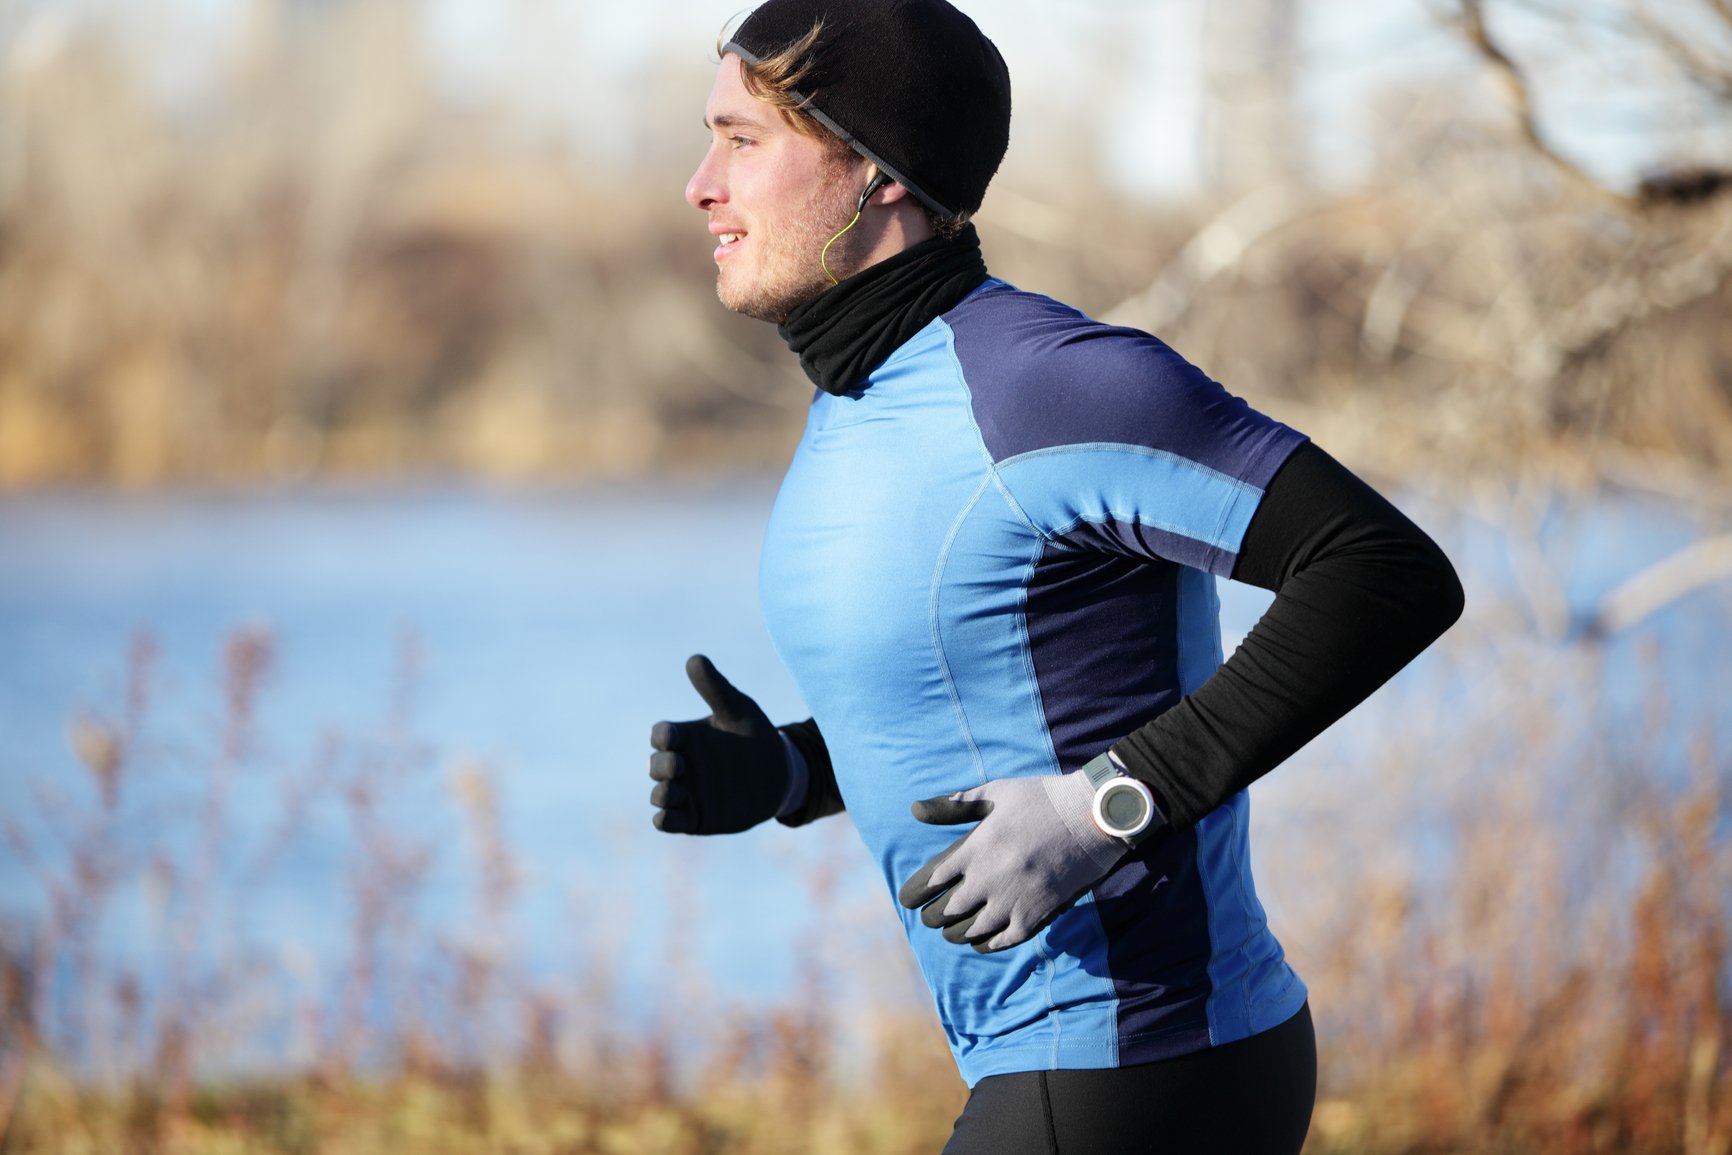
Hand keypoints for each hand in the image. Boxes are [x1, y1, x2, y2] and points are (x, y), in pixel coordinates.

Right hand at [648, 654, 788, 834]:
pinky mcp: (694, 818)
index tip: (674, 737)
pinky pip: (667, 822)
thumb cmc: (755, 735)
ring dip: (663, 793)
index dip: (662, 737)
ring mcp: (686, 792)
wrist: (780, 774)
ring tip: (678, 790)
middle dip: (662, 766)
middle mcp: (681, 764)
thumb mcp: (738, 710)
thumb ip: (716, 688)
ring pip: (659, 796)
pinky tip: (669, 816)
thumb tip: (694, 658)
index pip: (660, 735)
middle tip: (681, 765)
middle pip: (655, 766)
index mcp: (686, 737)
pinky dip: (664, 820)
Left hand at [898, 772, 1128, 952]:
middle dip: (933, 917)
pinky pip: (1003, 940)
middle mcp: (989, 878)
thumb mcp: (996, 793)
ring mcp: (1013, 900)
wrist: (1093, 817)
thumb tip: (915, 810)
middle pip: (946, 910)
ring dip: (955, 933)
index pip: (931, 880)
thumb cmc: (1042, 800)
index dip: (915, 893)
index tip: (908, 899)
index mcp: (975, 848)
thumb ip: (954, 805)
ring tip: (950, 932)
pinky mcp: (1037, 915)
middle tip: (930, 918)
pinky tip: (979, 942)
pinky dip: (986, 944)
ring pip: (971, 930)